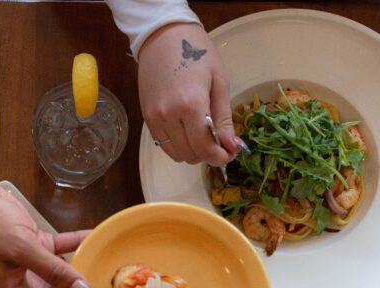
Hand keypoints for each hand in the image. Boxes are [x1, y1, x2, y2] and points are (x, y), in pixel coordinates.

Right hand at [137, 22, 242, 164]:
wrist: (163, 37)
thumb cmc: (196, 53)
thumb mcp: (218, 82)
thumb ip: (224, 119)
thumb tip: (232, 147)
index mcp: (190, 106)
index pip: (205, 147)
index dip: (220, 157)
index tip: (229, 154)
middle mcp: (169, 116)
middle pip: (190, 154)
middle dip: (208, 155)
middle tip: (220, 145)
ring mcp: (155, 119)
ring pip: (176, 154)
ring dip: (193, 152)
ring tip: (204, 138)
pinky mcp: (147, 118)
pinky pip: (164, 144)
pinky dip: (179, 145)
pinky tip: (188, 132)